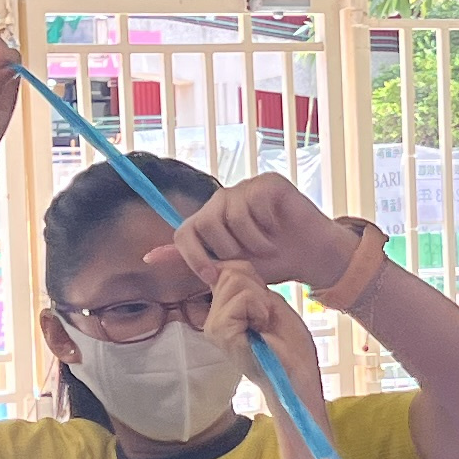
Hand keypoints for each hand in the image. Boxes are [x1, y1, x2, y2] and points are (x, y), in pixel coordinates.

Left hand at [147, 172, 351, 290]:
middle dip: (229, 251)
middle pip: (206, 223)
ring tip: (267, 247)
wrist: (310, 257)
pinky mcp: (268, 182)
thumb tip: (149, 257)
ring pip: (232, 215)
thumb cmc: (271, 263)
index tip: (213, 275)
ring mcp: (245, 188)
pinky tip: (278, 228)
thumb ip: (192, 260)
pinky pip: (255, 203)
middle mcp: (222, 200)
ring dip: (253, 242)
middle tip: (251, 258)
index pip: (184, 233)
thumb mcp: (229, 269)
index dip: (194, 257)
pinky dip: (268, 226)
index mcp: (209, 220)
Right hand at [208, 269, 329, 428]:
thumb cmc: (290, 345)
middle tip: (266, 318)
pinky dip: (261, 309)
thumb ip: (249, 284)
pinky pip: (243, 298)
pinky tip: (262, 329)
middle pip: (230, 271)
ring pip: (235, 281)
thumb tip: (231, 264)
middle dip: (258, 289)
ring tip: (264, 324)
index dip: (253, 279)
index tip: (265, 306)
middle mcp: (211, 320)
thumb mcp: (269, 303)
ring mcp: (214, 327)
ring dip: (261, 300)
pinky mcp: (222, 332)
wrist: (298, 377)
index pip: (227, 270)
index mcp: (221, 313)